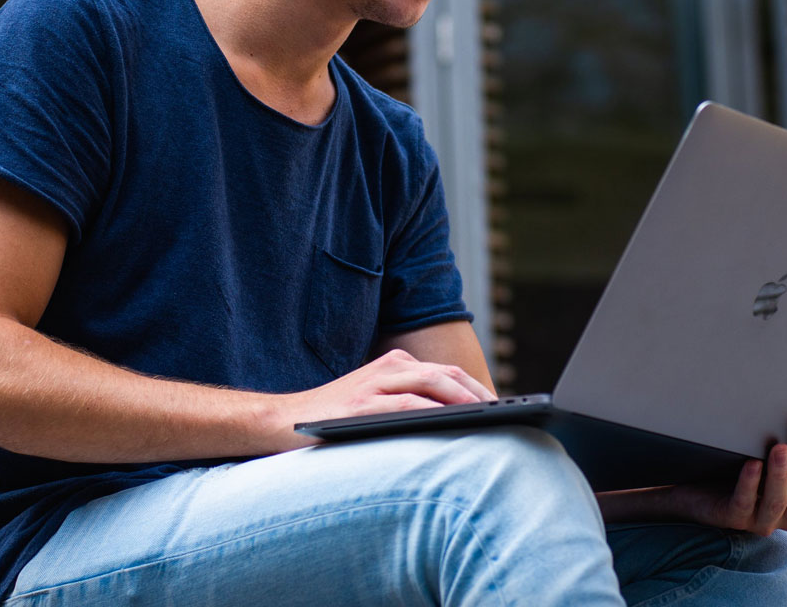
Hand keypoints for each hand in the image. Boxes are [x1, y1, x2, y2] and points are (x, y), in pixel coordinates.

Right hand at [273, 348, 495, 450]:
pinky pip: (407, 403)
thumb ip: (407, 401)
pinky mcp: (362, 405)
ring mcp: (374, 384)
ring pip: (432, 383)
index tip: (499, 408)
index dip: (476, 389)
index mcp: (394, 364)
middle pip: (446, 375)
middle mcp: (388, 368)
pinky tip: (452, 421)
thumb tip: (455, 421)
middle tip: (504, 413)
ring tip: (487, 417)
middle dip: (479, 394)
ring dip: (464, 400)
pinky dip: (433, 411)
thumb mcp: (374, 401)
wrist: (282, 421)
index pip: (446, 373)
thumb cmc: (333, 418)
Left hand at [669, 423, 786, 534]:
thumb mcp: (775, 453)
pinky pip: (744, 503)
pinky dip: (749, 483)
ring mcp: (764, 520)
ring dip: (781, 472)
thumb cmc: (742, 464)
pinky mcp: (734, 519)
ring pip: (778, 500)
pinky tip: (752, 464)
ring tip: (780, 446)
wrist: (698, 489)